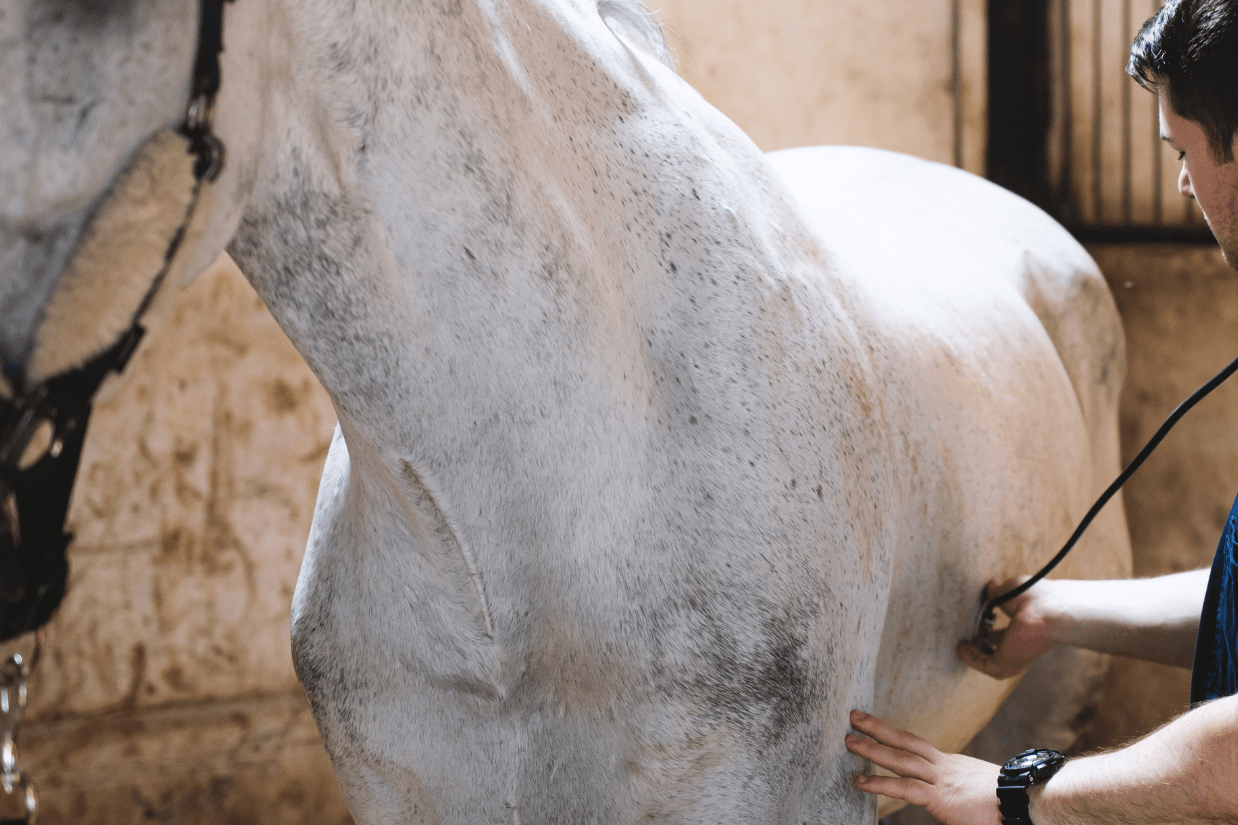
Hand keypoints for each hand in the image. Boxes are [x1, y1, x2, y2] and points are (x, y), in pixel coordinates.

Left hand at [846, 710, 1000, 824]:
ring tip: (849, 741)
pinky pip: (904, 788)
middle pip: (906, 741)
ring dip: (872, 749)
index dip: (895, 737)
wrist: (1026, 803)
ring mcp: (941, 779)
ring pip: (900, 758)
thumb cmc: (1009, 802)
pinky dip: (880, 783)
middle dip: (878, 728)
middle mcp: (944, 766)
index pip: (918, 746)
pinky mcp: (940, 797)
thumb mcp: (978, 790)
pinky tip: (860, 781)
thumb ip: (961, 791)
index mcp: (952, 765)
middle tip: (855, 717)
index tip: (877, 728)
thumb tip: (956, 798)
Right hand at [956, 577, 1056, 678]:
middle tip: (966, 637)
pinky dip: (969, 657)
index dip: (990, 631)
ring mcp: (1015, 657)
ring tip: (961, 645)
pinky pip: (982, 664)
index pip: (1005, 635)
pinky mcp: (1005, 663)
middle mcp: (1022, 646)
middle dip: (981, 646)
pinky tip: (960, 647)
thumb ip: (999, 593)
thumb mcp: (1012, 590)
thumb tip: (991, 586)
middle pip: (997, 652)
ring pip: (989, 663)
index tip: (978, 622)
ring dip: (973, 655)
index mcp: (1026, 630)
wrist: (1048, 612)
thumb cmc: (1038, 598)